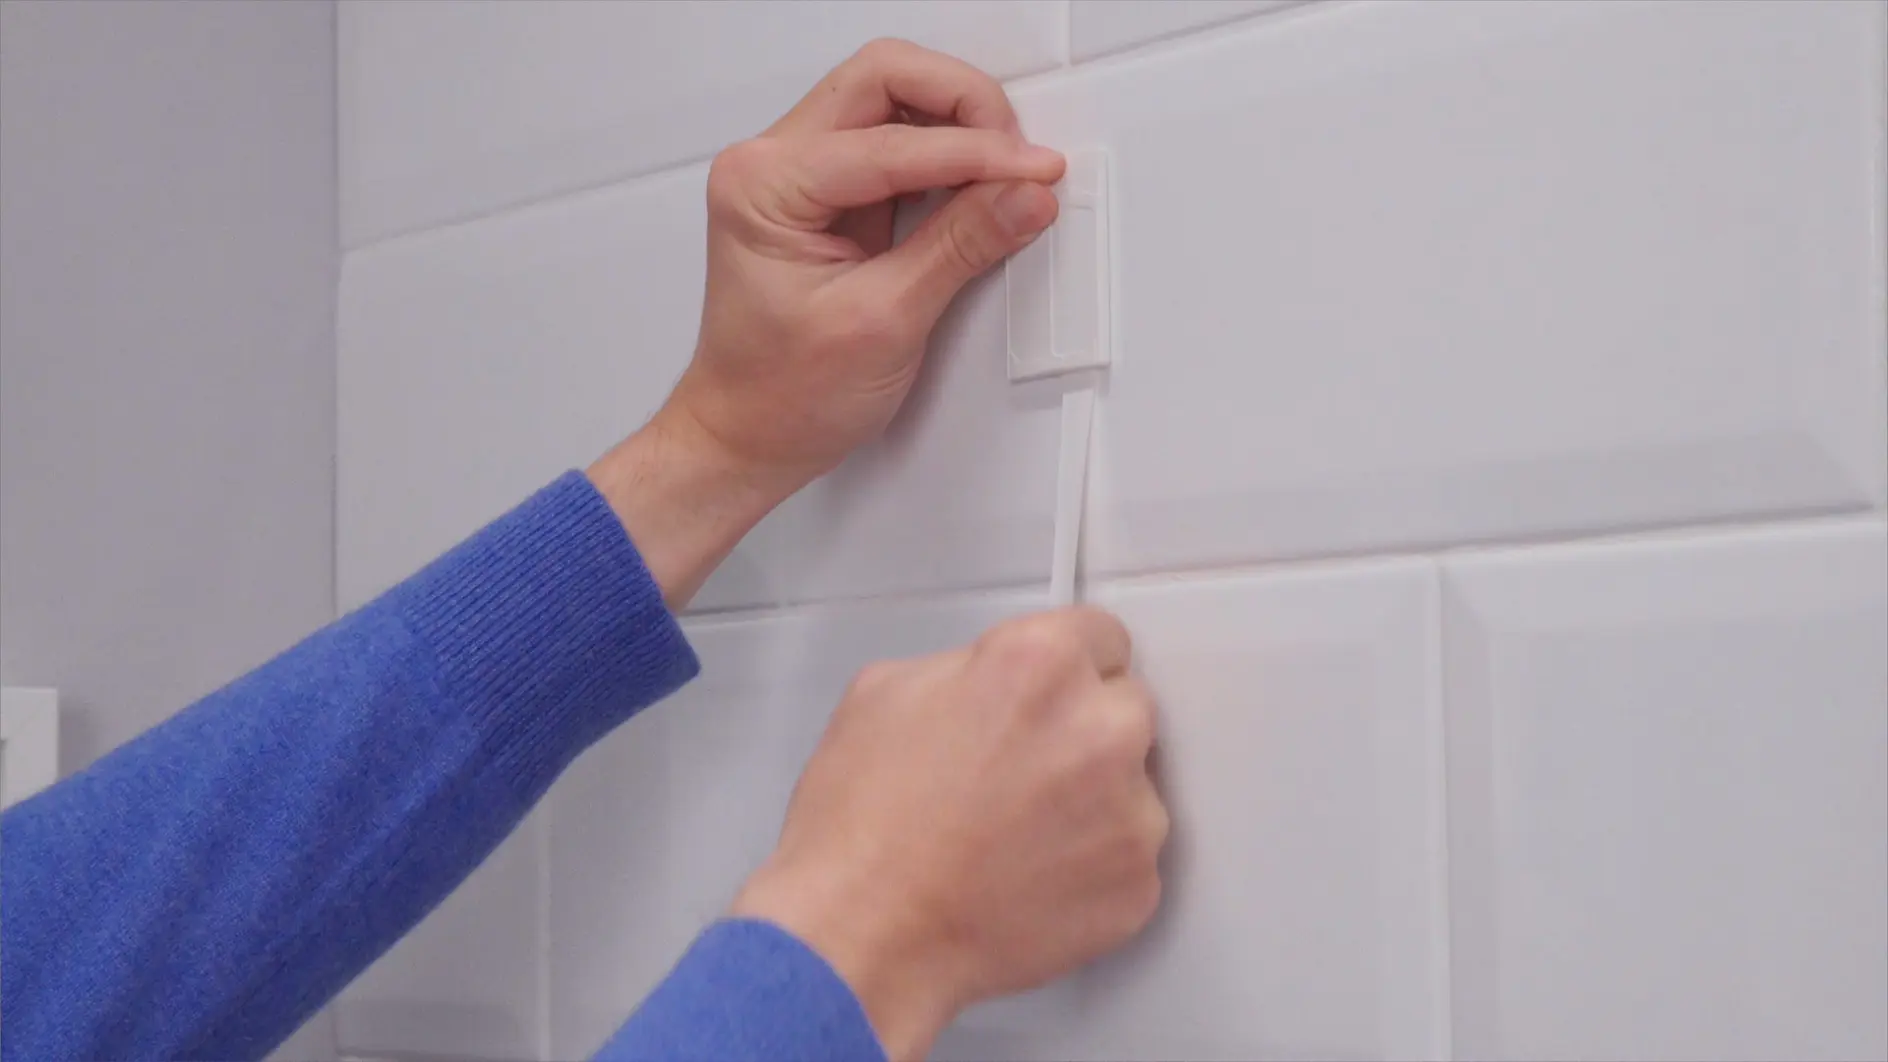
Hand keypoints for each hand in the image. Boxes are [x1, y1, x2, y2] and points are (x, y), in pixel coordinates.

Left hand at [589, 40, 1065, 606]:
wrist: (746, 437)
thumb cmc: (779, 397)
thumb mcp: (884, 323)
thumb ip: (960, 248)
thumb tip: (1021, 196)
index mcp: (765, 186)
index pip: (889, 141)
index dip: (975, 153)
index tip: (1033, 173)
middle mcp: (771, 165)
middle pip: (884, 80)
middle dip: (962, 105)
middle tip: (1018, 155)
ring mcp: (797, 176)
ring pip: (891, 101)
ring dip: (955, 126)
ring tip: (1006, 175)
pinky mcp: (827, 196)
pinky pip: (893, 144)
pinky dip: (943, 157)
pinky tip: (977, 188)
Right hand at [731, 608, 1169, 1060]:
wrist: (862, 935)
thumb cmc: (863, 828)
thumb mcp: (885, 693)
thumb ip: (967, 667)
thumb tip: (992, 680)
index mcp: (1041, 665)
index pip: (1103, 637)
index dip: (1068, 667)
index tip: (1056, 692)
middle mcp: (1100, 731)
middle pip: (1126, 708)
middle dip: (1083, 731)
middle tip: (1021, 770)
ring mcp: (1129, 814)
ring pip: (1133, 788)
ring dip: (1093, 802)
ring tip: (1015, 833)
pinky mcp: (1137, 885)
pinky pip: (1130, 859)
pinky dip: (1092, 867)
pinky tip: (1029, 875)